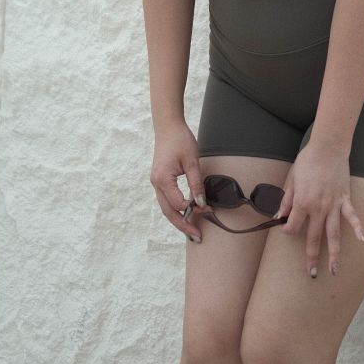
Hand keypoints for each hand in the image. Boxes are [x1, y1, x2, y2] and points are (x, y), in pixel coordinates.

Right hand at [149, 122, 206, 242]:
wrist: (168, 126)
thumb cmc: (180, 140)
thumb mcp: (192, 161)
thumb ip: (196, 183)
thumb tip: (201, 203)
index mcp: (163, 179)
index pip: (179, 204)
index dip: (194, 209)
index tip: (208, 209)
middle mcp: (156, 184)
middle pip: (169, 212)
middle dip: (183, 226)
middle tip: (197, 237)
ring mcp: (155, 183)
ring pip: (166, 209)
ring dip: (178, 220)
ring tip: (192, 231)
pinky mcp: (159, 180)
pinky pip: (166, 200)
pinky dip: (175, 210)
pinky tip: (186, 214)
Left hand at [276, 141, 363, 277]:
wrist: (328, 147)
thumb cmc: (308, 161)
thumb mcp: (291, 179)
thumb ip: (286, 199)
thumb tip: (277, 215)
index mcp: (303, 203)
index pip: (292, 226)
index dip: (287, 230)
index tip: (286, 228)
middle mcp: (318, 208)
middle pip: (314, 238)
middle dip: (311, 257)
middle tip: (311, 274)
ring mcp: (333, 205)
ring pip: (334, 234)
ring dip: (334, 253)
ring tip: (334, 270)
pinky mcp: (345, 199)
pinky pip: (352, 216)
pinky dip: (357, 227)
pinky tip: (362, 239)